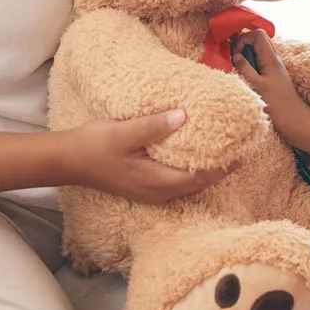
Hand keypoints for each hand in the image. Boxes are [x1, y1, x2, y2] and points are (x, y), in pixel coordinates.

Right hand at [62, 111, 229, 205]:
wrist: (67, 161)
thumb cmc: (93, 145)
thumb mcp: (123, 132)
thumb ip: (153, 126)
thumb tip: (184, 116)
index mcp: (155, 181)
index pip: (199, 178)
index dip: (222, 167)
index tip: (241, 152)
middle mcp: (156, 192)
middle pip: (197, 185)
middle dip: (219, 170)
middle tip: (238, 151)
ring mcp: (149, 192)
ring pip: (187, 186)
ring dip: (205, 172)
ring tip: (221, 154)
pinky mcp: (143, 187)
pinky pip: (176, 183)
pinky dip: (190, 173)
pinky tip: (192, 158)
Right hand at [228, 32, 309, 164]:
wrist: (295, 121)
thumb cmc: (277, 105)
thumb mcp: (257, 86)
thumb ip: (244, 68)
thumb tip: (234, 55)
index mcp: (271, 59)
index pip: (257, 34)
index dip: (243, 39)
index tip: (235, 54)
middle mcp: (273, 59)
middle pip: (257, 39)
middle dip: (242, 44)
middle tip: (233, 58)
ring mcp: (273, 67)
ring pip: (258, 50)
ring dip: (245, 54)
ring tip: (237, 66)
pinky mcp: (272, 76)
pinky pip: (259, 61)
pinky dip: (249, 63)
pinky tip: (244, 75)